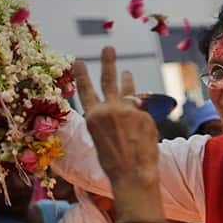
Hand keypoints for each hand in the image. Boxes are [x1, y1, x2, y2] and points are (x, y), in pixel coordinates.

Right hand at [73, 46, 163, 222]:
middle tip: (108, 48)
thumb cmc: (113, 163)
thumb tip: (122, 107)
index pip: (86, 90)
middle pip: (109, 80)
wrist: (133, 175)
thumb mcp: (101, 139)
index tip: (78, 60)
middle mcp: (110, 109)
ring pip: (128, 90)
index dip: (81, 74)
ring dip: (127, 80)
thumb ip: (108, 120)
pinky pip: (142, 113)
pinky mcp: (145, 116)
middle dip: (108, 62)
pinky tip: (140, 131)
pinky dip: (140, 119)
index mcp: (93, 117)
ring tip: (126, 71)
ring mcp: (129, 111)